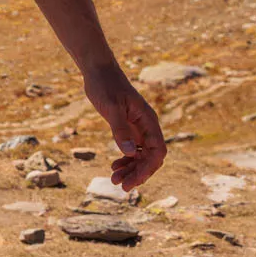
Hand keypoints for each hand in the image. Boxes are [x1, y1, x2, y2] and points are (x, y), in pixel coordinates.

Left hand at [82, 64, 165, 190]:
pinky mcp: (127, 127)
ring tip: (114, 180)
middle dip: (138, 173)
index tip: (131, 181)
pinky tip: (114, 166)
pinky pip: (131, 149)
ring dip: (130, 169)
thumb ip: (120, 129)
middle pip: (150, 157)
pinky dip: (125, 160)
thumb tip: (129, 152)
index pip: (157, 151)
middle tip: (120, 186)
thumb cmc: (106, 85)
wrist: (98, 70)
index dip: (147, 169)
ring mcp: (137, 127)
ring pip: (140, 155)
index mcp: (148, 120)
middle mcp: (146, 126)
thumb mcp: (111, 107)